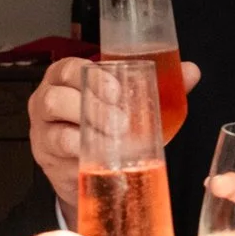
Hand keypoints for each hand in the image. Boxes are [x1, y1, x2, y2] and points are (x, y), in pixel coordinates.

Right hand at [29, 54, 202, 203]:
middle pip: (57, 96)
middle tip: (121, 122)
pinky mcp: (46, 155)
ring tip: (114, 139)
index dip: (93, 78)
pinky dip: (82, 153)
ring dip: (87, 131)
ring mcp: (43, 129)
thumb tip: (192, 71)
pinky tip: (101, 157)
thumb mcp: (131, 105)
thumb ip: (160, 86)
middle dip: (92, 107)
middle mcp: (47, 99)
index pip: (70, 68)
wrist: (92, 166)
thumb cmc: (108, 126)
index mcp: (66, 78)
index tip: (118, 92)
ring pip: (54, 126)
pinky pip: (58, 152)